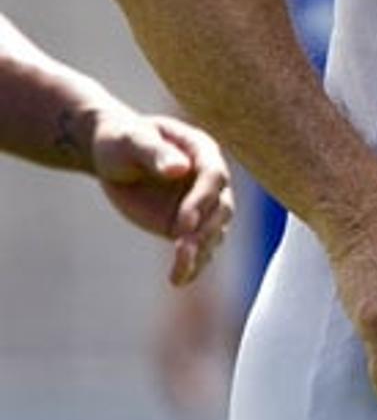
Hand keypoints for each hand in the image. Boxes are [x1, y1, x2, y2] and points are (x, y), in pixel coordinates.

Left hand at [91, 106, 234, 284]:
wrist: (113, 156)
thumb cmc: (123, 140)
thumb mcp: (133, 140)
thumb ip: (156, 153)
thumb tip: (180, 169)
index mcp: (202, 152)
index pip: (214, 176)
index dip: (202, 200)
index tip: (183, 223)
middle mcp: (208, 180)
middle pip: (221, 208)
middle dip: (204, 230)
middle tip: (182, 248)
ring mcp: (200, 205)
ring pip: (213, 232)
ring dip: (200, 252)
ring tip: (179, 272)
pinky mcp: (186, 226)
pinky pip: (197, 247)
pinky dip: (192, 265)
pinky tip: (179, 280)